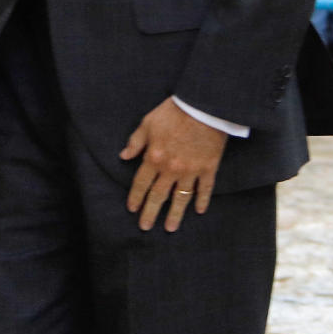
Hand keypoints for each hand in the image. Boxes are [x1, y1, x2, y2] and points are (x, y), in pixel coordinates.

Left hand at [121, 97, 226, 232]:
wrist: (203, 106)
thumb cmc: (174, 112)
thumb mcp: (148, 123)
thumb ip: (136, 142)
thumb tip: (124, 156)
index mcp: (154, 158)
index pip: (141, 183)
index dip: (136, 197)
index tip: (132, 209)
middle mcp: (171, 169)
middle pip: (158, 196)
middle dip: (150, 213)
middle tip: (145, 227)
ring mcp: (191, 171)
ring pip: (181, 198)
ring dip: (175, 214)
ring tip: (170, 228)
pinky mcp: (208, 168)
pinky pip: (204, 189)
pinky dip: (202, 200)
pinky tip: (199, 211)